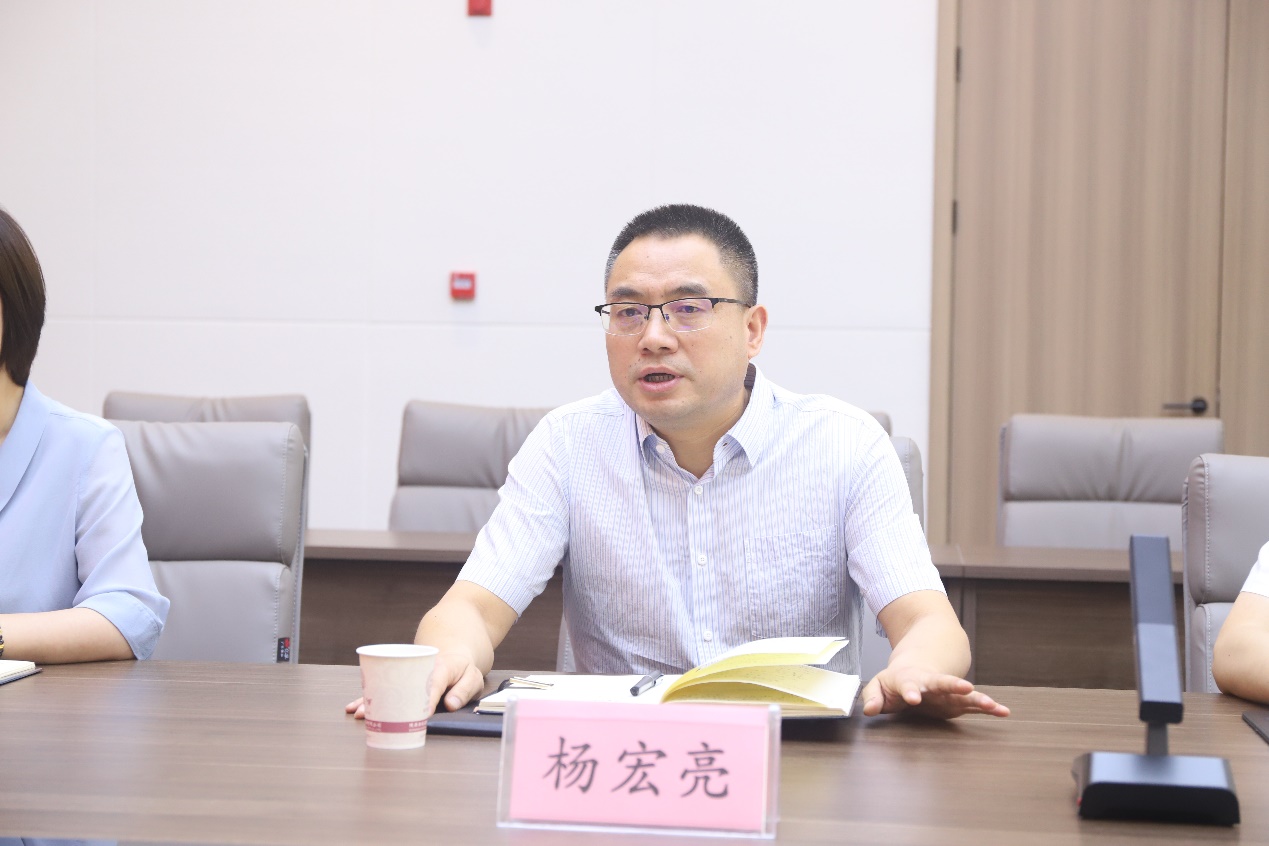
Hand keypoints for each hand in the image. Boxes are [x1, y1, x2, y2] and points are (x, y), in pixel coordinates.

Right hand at [344, 651, 486, 719]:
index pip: (434, 683)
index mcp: (440, 667)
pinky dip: (370, 697)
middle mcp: (418, 668)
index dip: (429, 699)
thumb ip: (464, 690)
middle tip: (368, 713)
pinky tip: (356, 707)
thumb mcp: (472, 677)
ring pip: (387, 685)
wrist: (451, 648)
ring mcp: (406, 673)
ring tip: (357, 712)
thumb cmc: (462, 667)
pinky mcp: (400, 678)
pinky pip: (384, 687)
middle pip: (400, 684)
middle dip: (385, 701)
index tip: (423, 716)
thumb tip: (451, 704)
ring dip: (371, 699)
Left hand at [860, 666, 1009, 718]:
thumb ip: (872, 698)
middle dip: (953, 685)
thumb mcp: (878, 687)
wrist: (915, 668)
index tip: (912, 698)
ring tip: (991, 704)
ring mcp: (946, 692)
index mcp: (909, 680)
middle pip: (942, 682)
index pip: (908, 686)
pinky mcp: (956, 702)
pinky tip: (1003, 711)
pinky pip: (974, 705)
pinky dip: (988, 708)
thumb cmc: (895, 682)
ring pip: (962, 694)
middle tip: (965, 687)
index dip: (910, 691)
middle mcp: (931, 684)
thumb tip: (869, 711)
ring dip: (977, 697)